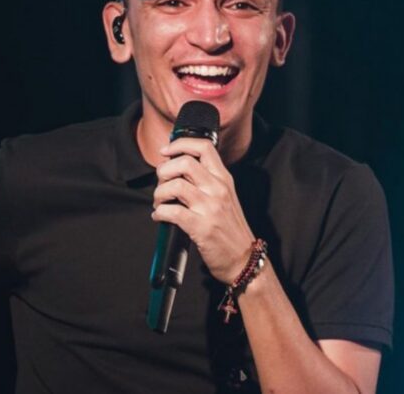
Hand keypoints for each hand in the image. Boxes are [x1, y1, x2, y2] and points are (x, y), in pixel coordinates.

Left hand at [150, 137, 255, 284]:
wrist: (244, 259)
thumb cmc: (230, 229)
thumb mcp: (225, 197)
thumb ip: (207, 181)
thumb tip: (177, 169)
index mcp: (224, 179)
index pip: (204, 147)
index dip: (180, 144)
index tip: (165, 151)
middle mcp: (218, 189)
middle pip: (185, 162)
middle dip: (163, 171)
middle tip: (160, 183)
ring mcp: (211, 208)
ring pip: (175, 185)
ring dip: (159, 194)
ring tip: (159, 203)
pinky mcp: (201, 227)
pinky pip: (172, 212)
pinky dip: (159, 213)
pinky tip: (160, 217)